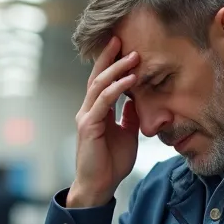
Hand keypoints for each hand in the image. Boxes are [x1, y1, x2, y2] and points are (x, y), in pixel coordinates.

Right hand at [69, 36, 140, 207]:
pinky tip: (130, 80)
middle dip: (109, 57)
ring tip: (133, 56)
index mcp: (97, 111)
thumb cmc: (111, 162)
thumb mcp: (127, 134)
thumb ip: (129, 116)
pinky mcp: (89, 126)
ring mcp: (86, 117)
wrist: (99, 186)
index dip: (112, 63)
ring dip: (117, 69)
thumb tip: (136, 100)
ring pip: (99, 85)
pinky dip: (117, 89)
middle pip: (97, 76)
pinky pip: (103, 102)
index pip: (102, 81)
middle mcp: (88, 110)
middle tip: (122, 37)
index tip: (124, 45)